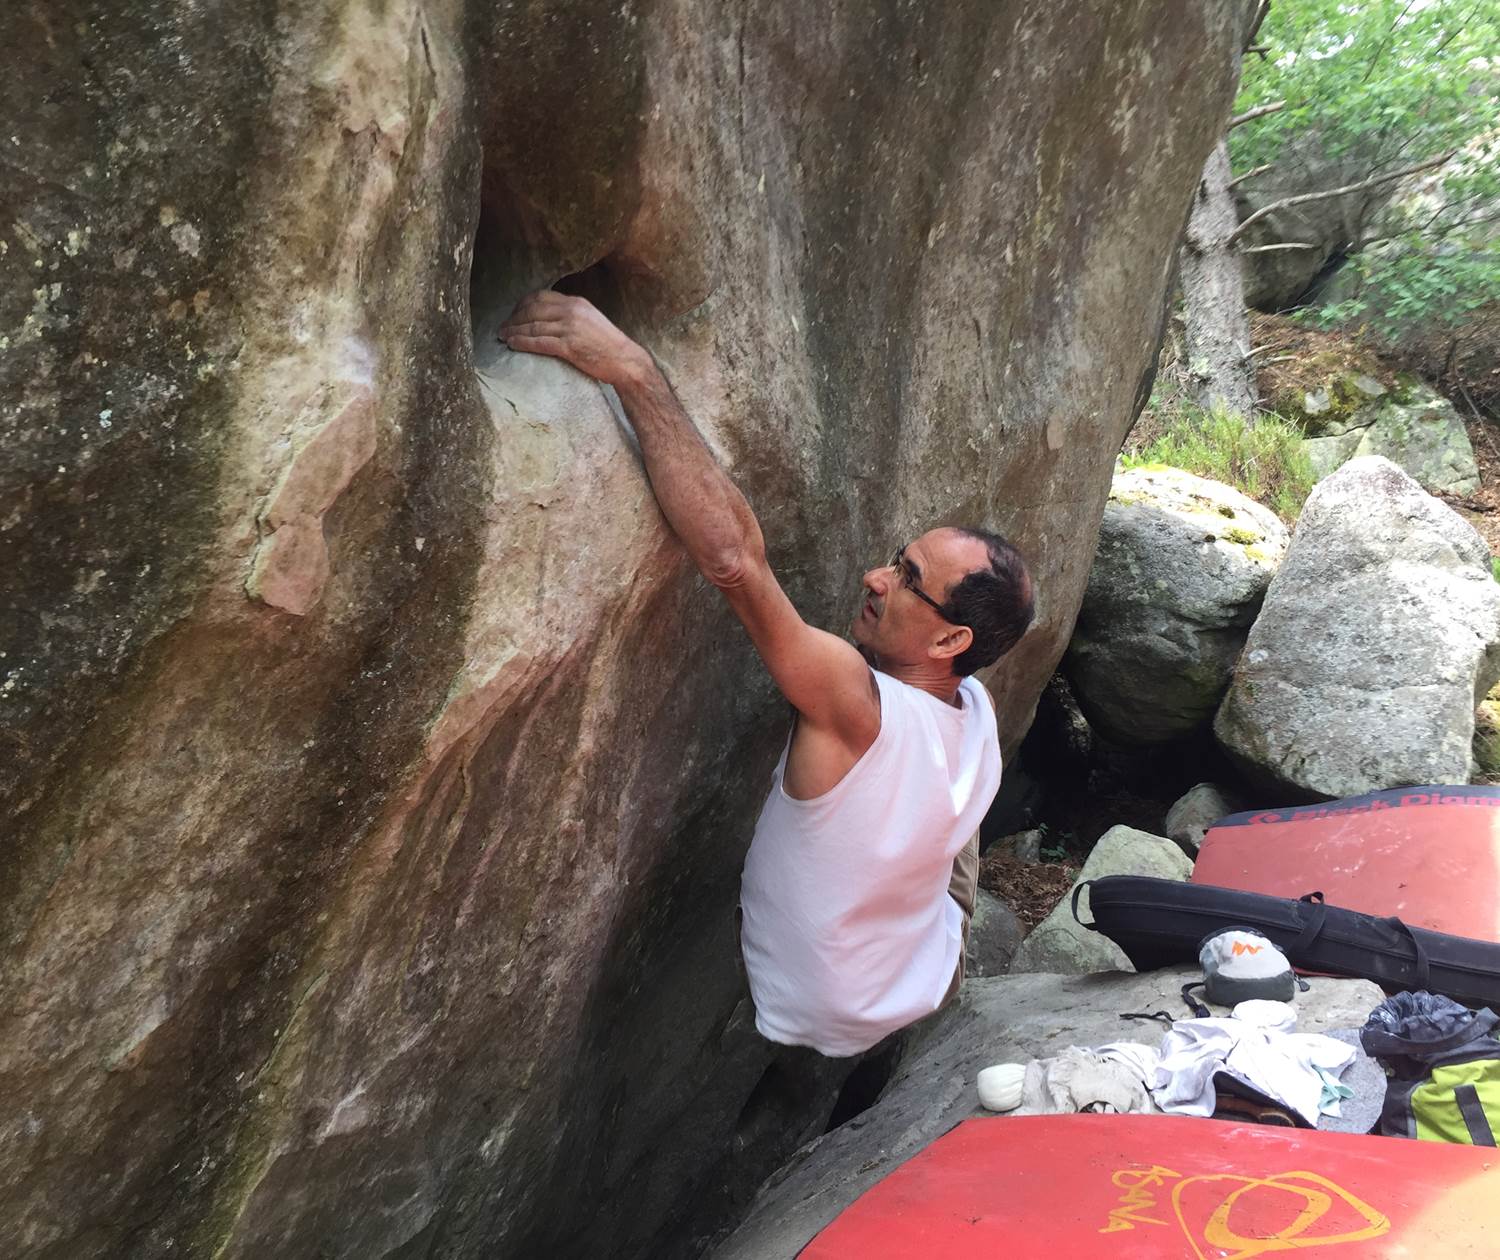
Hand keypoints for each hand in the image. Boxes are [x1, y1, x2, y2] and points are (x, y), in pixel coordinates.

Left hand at [498, 290, 647, 388]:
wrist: (625, 361)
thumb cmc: (609, 346)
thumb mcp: (591, 321)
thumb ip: (572, 316)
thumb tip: (553, 320)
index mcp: (576, 303)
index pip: (541, 297)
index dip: (522, 305)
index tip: (514, 314)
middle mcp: (571, 311)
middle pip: (532, 309)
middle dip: (514, 318)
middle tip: (503, 327)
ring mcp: (570, 328)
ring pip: (533, 326)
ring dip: (514, 331)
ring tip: (503, 337)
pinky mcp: (569, 346)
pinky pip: (539, 342)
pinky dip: (522, 342)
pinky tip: (513, 345)